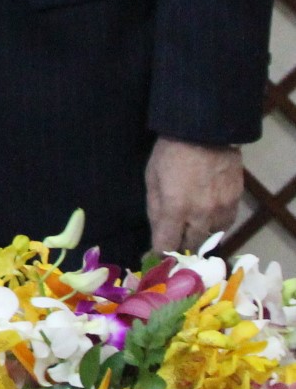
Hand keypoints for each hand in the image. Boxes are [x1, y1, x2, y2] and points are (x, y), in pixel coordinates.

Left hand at [147, 137, 242, 253]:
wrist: (205, 132)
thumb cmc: (170, 153)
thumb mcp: (152, 179)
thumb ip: (155, 208)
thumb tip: (158, 232)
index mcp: (176, 209)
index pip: (167, 245)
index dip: (160, 253)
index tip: (155, 256)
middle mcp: (201, 214)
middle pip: (191, 245)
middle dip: (180, 246)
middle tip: (173, 242)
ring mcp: (222, 209)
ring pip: (211, 236)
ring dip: (199, 236)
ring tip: (190, 229)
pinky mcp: (236, 201)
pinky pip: (226, 223)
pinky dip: (215, 225)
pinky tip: (207, 217)